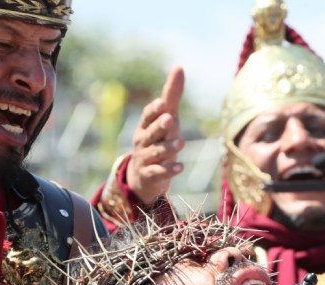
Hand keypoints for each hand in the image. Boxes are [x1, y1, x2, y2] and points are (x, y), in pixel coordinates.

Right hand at [126, 65, 184, 205]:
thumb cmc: (157, 141)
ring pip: (156, 152)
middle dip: (159, 126)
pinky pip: (158, 173)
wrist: (143, 178)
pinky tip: (180, 167)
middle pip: (150, 133)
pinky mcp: (150, 176)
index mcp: (146, 126)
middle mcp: (143, 142)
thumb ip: (172, 96)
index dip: (154, 110)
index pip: (148, 116)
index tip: (162, 103)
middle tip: (169, 119)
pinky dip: (168, 170)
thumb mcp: (165, 120)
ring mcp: (145, 159)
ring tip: (181, 143)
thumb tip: (179, 66)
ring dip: (168, 148)